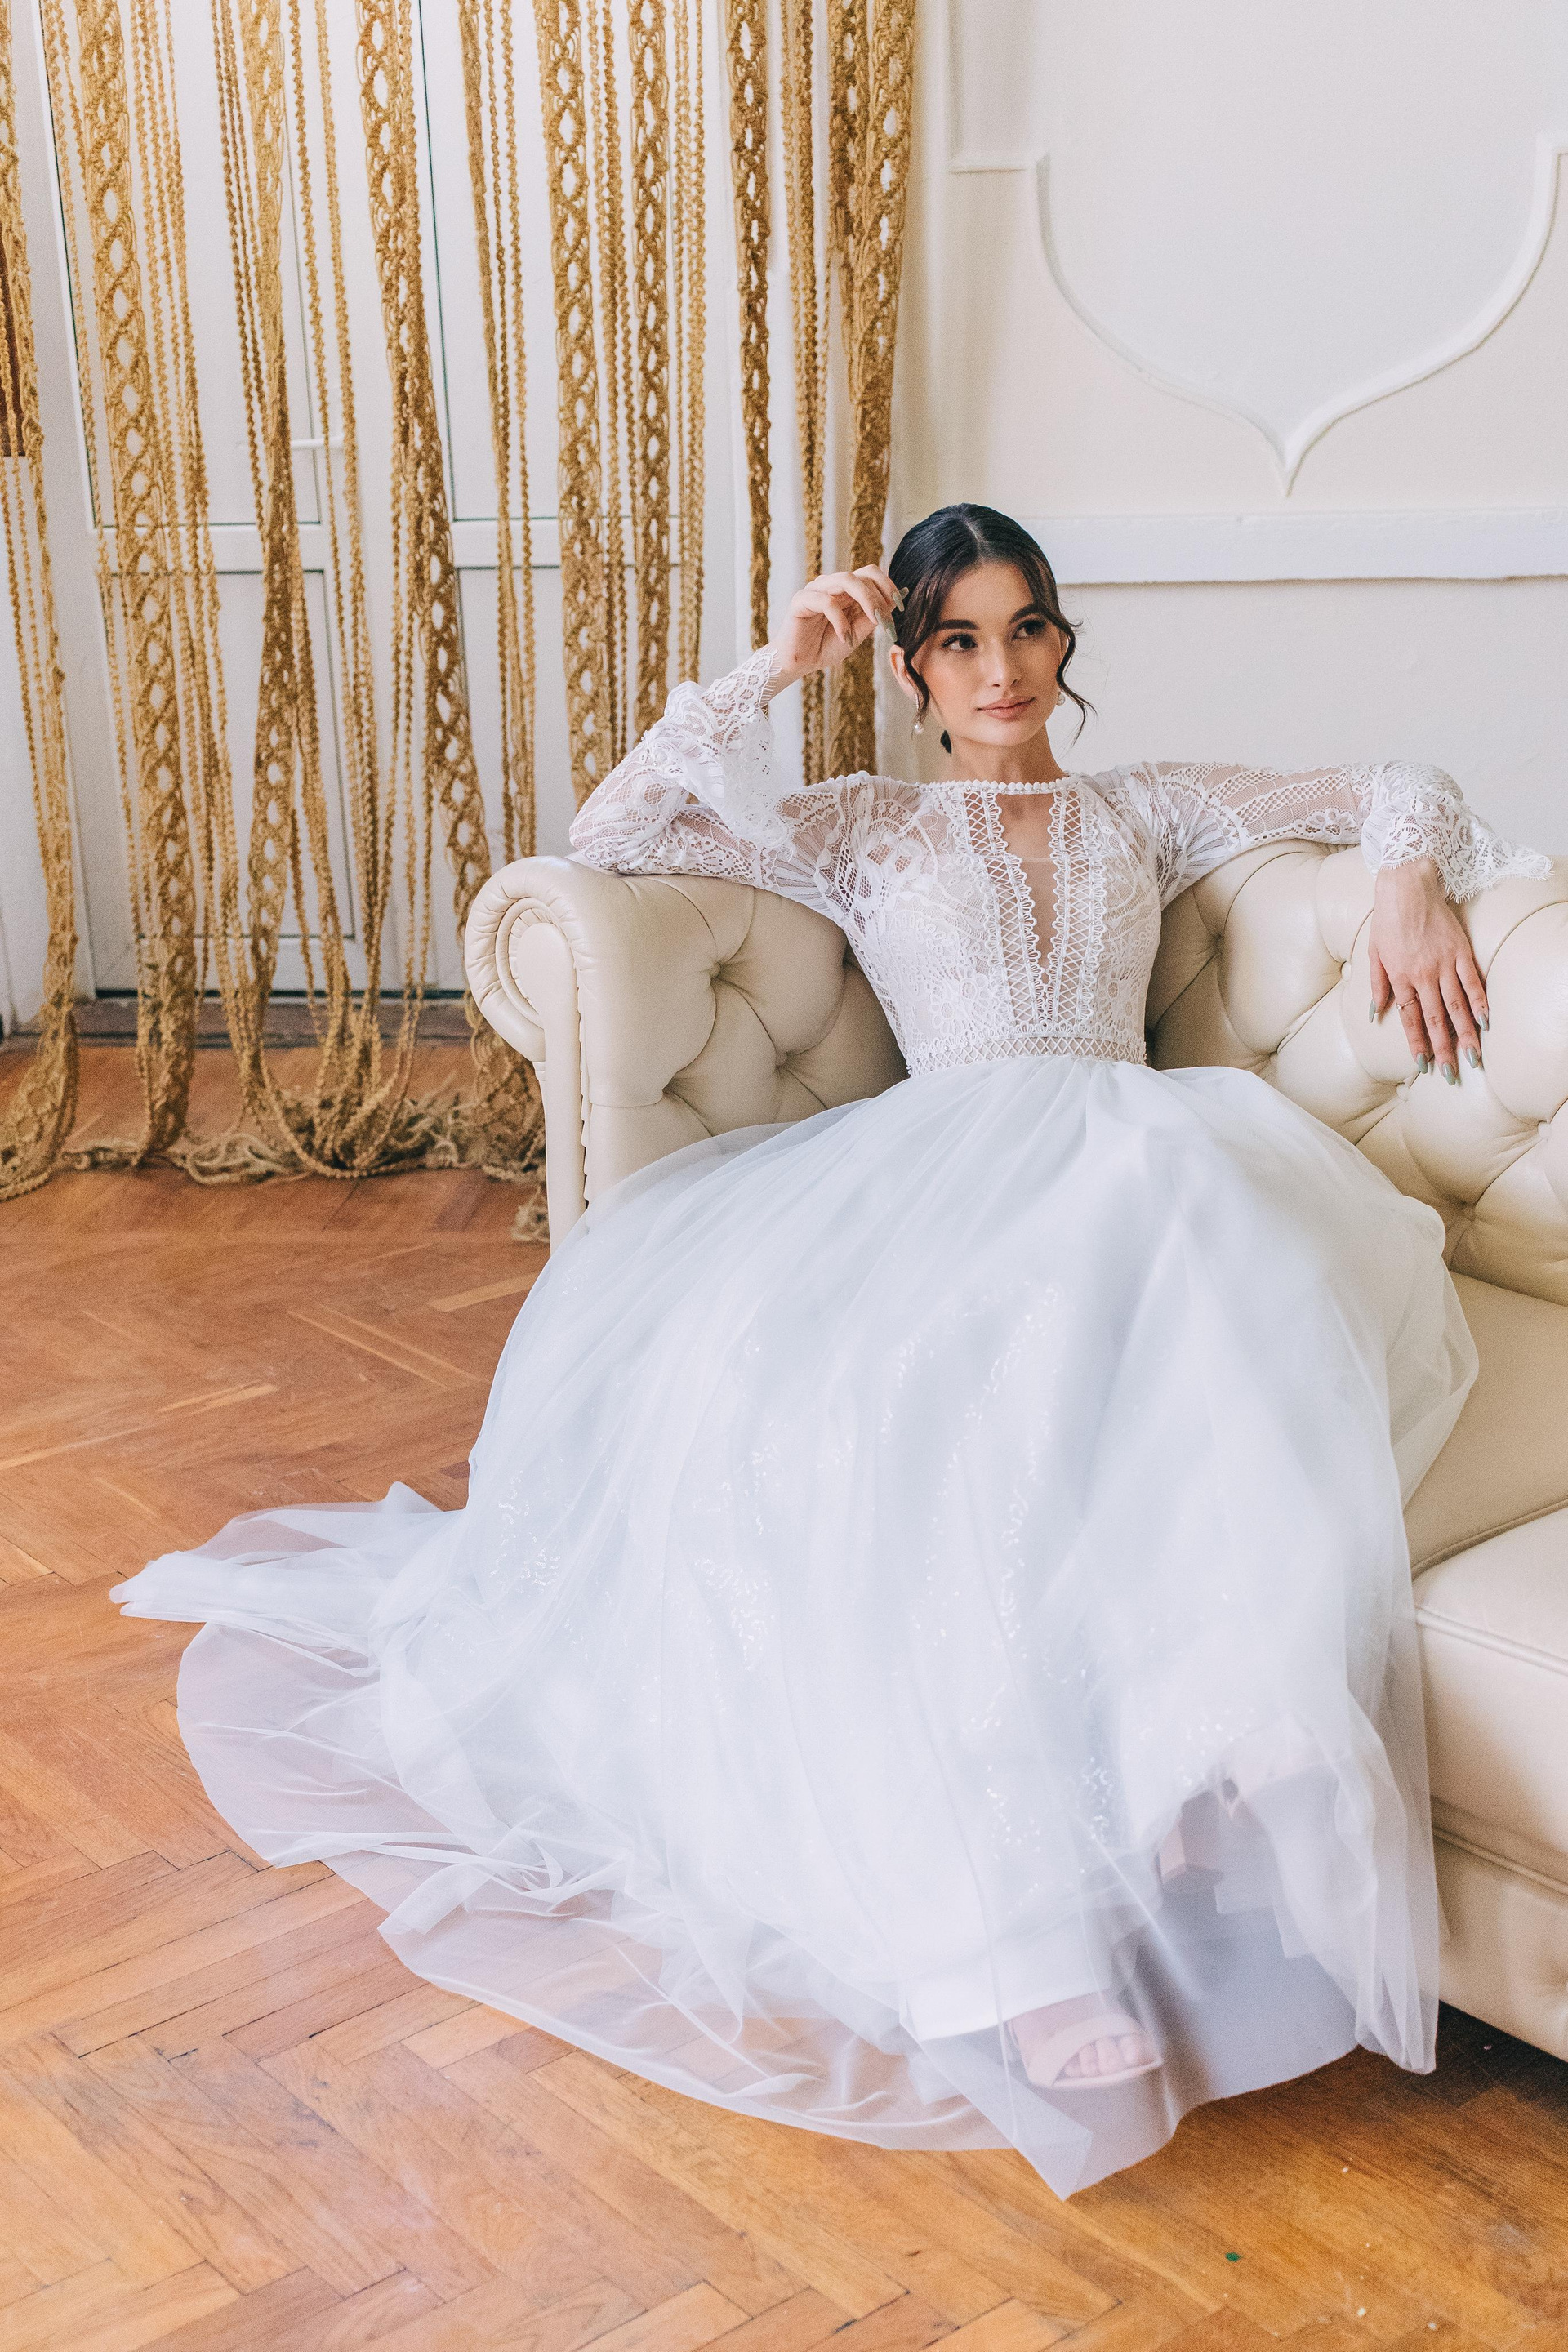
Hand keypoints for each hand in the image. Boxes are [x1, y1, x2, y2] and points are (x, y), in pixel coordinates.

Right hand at [764, 567, 899, 696]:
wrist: (798, 664)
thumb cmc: (825, 647)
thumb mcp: (857, 633)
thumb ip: (872, 617)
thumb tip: (895, 600)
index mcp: (845, 590)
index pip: (870, 574)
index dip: (888, 586)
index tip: (900, 607)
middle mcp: (831, 585)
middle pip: (862, 574)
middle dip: (880, 597)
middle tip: (887, 621)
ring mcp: (815, 589)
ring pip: (846, 580)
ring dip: (867, 601)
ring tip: (874, 622)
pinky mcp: (801, 600)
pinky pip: (827, 602)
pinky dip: (841, 621)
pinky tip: (844, 638)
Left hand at [1368, 858, 1485, 1081]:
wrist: (1407, 887)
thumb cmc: (1387, 920)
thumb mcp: (1374, 954)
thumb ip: (1377, 986)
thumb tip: (1375, 1013)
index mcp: (1400, 977)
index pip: (1410, 1018)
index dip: (1418, 1043)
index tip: (1424, 1065)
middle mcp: (1423, 975)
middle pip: (1436, 1019)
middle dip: (1444, 1049)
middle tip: (1452, 1074)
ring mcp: (1445, 963)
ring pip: (1457, 1006)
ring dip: (1465, 1034)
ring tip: (1474, 1057)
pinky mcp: (1461, 951)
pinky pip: (1472, 981)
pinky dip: (1480, 1002)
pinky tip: (1485, 1022)